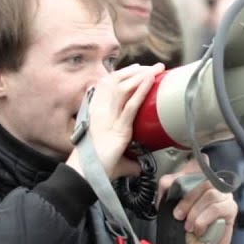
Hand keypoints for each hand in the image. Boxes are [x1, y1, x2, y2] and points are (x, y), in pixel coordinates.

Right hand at [66, 64, 163, 179]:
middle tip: (152, 66)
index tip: (137, 68)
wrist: (87, 176)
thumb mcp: (117, 159)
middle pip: (119, 83)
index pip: (111, 87)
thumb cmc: (98, 168)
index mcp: (100, 114)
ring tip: (156, 69)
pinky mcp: (118, 128)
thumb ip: (128, 161)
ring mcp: (109, 119)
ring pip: (124, 89)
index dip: (123, 75)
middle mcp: (103, 112)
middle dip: (137, 72)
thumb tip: (138, 168)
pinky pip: (131, 106)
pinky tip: (150, 80)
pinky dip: (141, 91)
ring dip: (141, 76)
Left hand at [158, 173, 236, 243]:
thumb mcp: (171, 211)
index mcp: (198, 182)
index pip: (194, 166)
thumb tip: (166, 181)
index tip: (169, 184)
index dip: (183, 171)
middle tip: (178, 216)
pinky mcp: (231, 208)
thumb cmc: (185, 230)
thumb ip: (168, 196)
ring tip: (189, 226)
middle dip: (187, 200)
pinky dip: (204, 220)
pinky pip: (216, 208)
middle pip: (202, 180)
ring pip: (210, 193)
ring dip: (195, 212)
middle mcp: (213, 185)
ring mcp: (224, 195)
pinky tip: (199, 229)